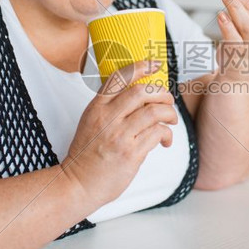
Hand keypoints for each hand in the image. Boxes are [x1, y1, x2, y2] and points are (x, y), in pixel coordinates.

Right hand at [62, 59, 177, 207]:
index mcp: (97, 107)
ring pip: (154, 112)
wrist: (78, 183)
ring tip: (170, 121)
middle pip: (142, 91)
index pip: (120, 78)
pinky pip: (157, 133)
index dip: (141, 66)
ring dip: (169, 114)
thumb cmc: (87, 155)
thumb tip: (142, 97)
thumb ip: (111, 108)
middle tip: (168, 101)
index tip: (156, 64)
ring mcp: (119, 135)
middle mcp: (107, 118)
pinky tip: (165, 141)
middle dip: (162, 93)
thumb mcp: (91, 122)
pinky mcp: (130, 153)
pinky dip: (167, 134)